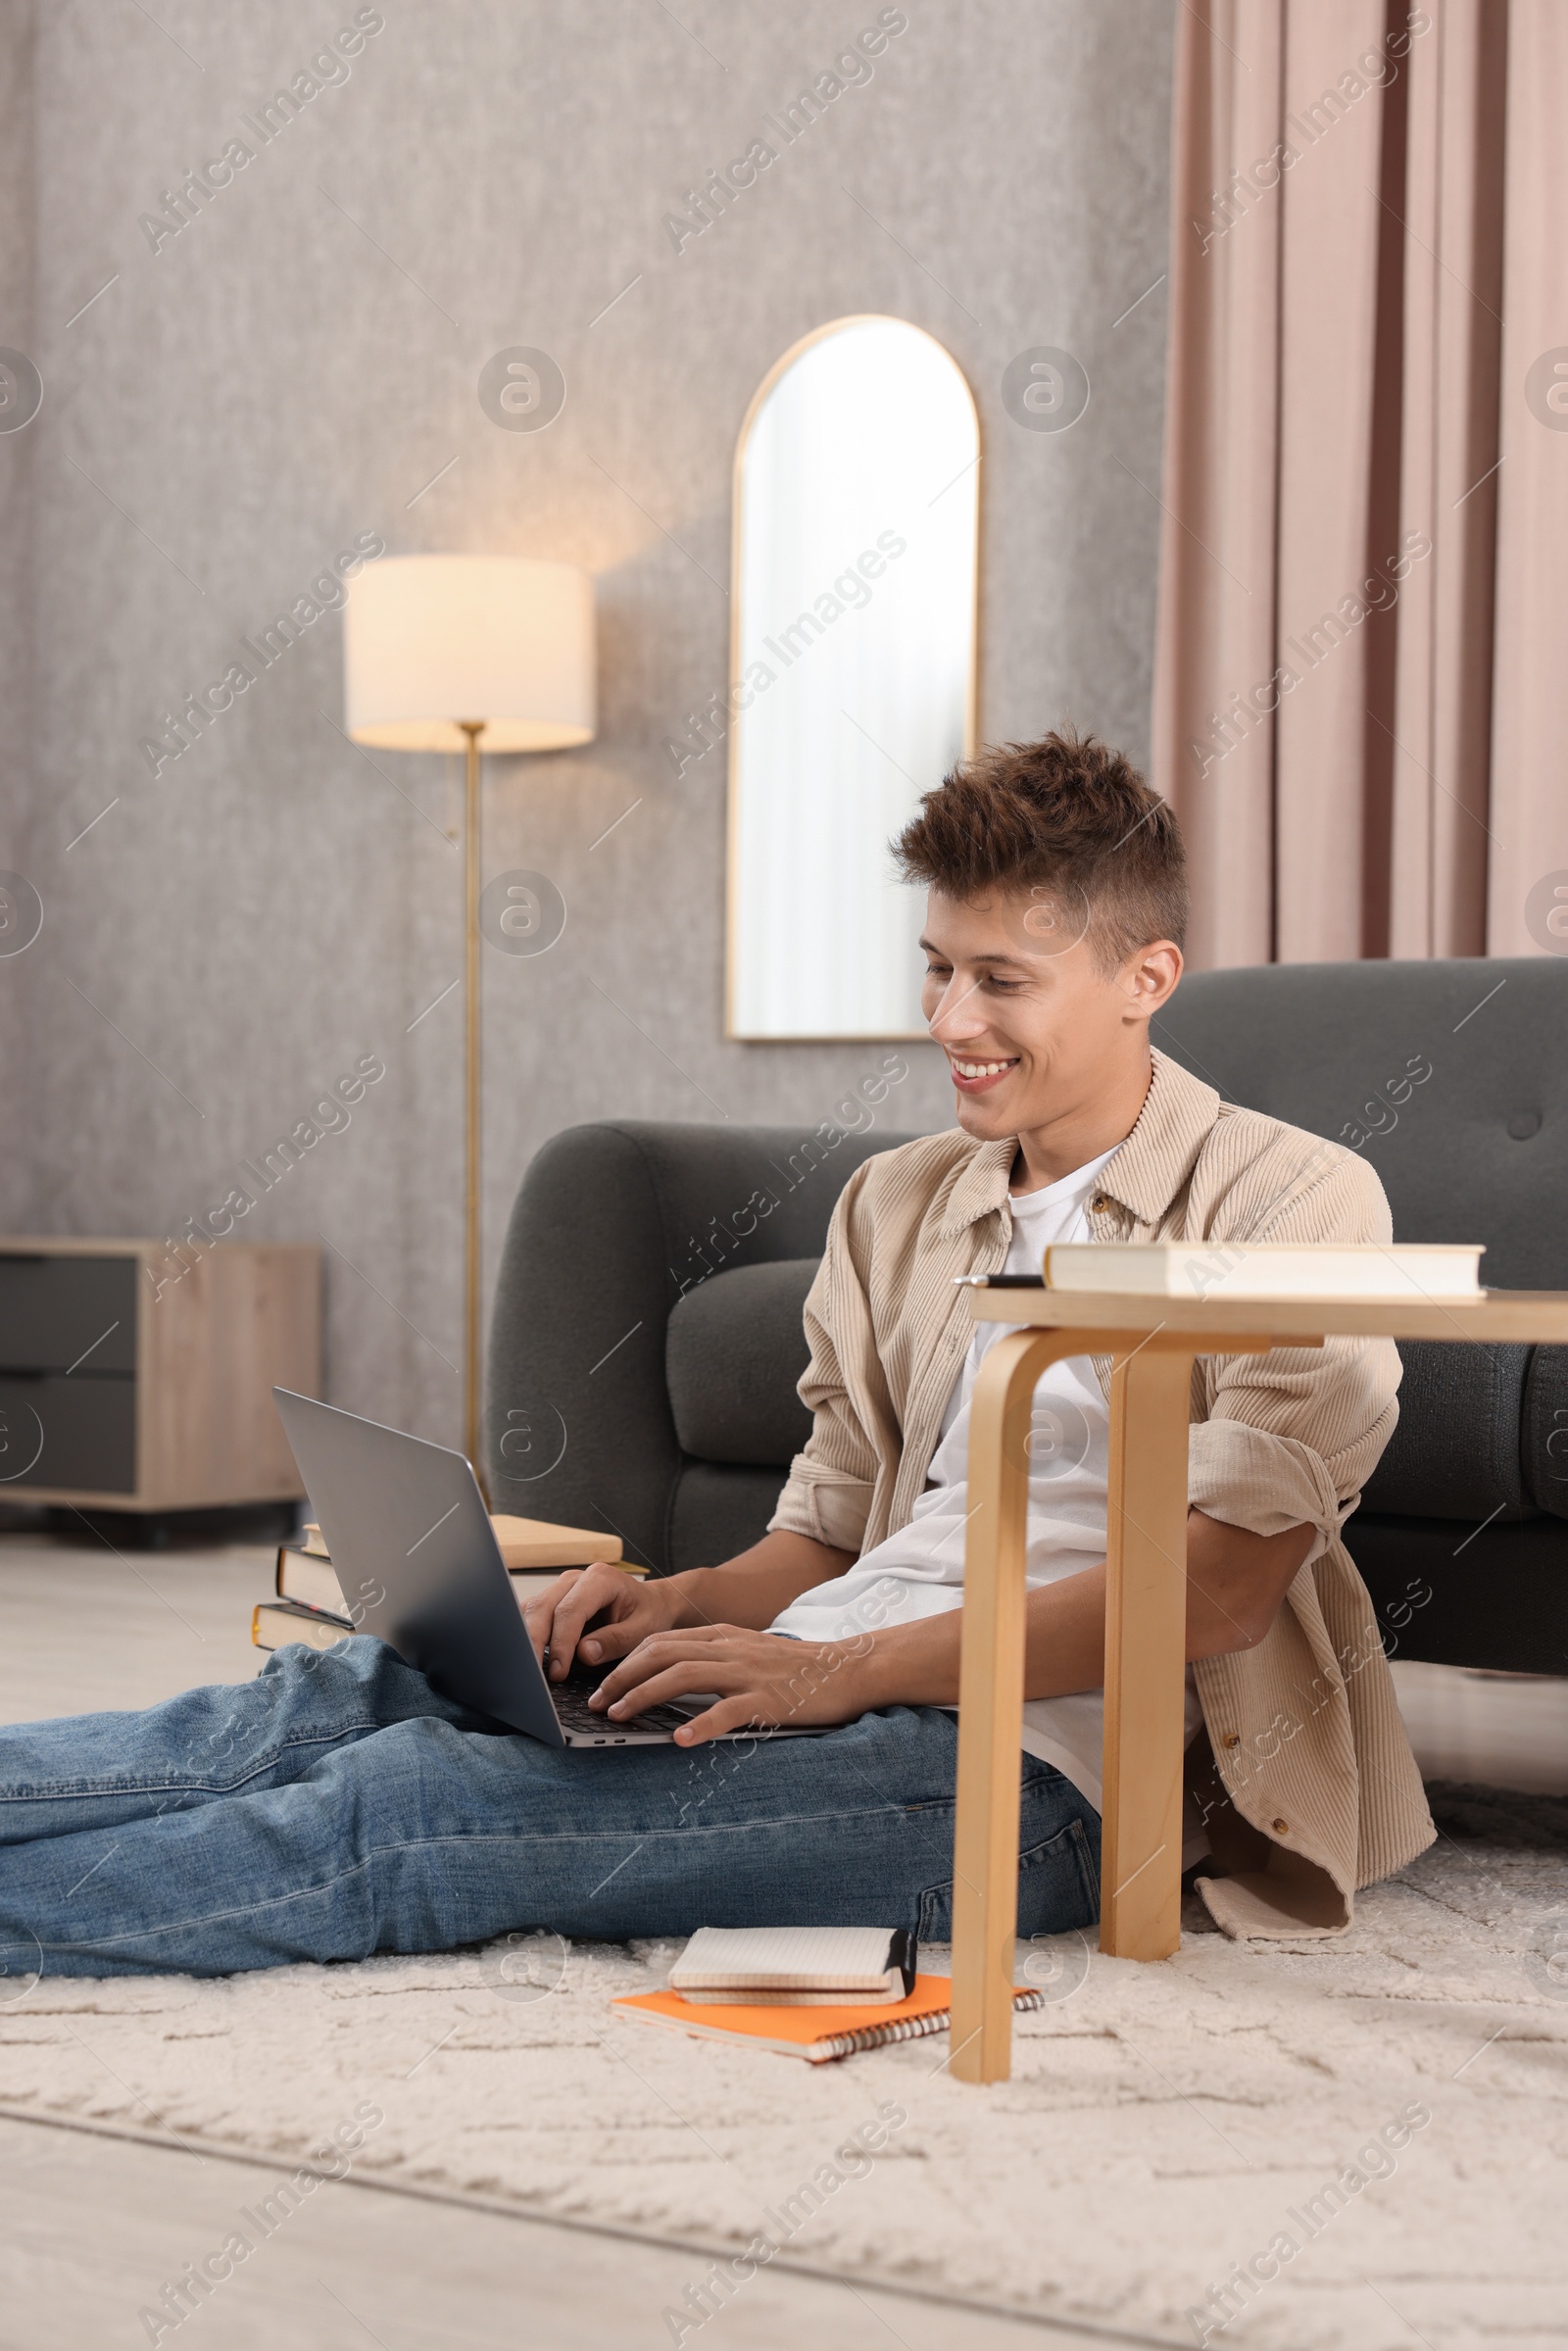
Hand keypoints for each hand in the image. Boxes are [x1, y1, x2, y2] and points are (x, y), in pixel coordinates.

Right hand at [521, 1562, 694, 1681]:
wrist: (651, 1604)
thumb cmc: (649, 1614)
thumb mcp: (643, 1630)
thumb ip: (615, 1640)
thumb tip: (584, 1653)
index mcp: (600, 1579)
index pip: (570, 1610)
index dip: (561, 1642)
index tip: (559, 1671)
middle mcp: (575, 1579)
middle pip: (542, 1607)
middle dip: (534, 1642)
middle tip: (536, 1675)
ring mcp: (561, 1588)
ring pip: (531, 1610)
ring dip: (527, 1639)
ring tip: (529, 1669)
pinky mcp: (553, 1601)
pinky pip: (532, 1615)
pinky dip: (527, 1635)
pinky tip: (530, 1657)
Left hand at [587, 1624, 873, 1743]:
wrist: (847, 1669)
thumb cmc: (796, 1668)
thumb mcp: (748, 1652)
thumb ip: (713, 1659)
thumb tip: (669, 1678)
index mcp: (722, 1636)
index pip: (660, 1641)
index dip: (625, 1662)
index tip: (602, 1685)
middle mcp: (729, 1648)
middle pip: (661, 1654)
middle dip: (622, 1678)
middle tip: (597, 1704)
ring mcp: (747, 1673)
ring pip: (682, 1676)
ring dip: (643, 1696)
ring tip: (619, 1717)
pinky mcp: (767, 1700)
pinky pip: (727, 1712)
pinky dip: (700, 1725)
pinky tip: (680, 1740)